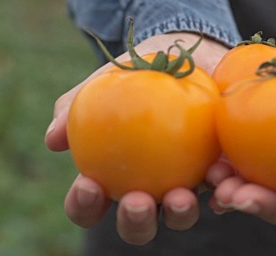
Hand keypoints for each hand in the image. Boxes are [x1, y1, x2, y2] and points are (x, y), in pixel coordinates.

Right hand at [45, 32, 227, 244]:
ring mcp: (185, 183)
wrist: (184, 51)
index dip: (84, 205)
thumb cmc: (135, 70)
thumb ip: (76, 106)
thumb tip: (53, 139)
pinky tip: (220, 178)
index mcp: (112, 175)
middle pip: (137, 224)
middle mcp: (148, 188)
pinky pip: (222, 190)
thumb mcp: (105, 79)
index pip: (89, 204)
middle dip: (136, 223)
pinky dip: (222, 191)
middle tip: (138, 201)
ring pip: (180, 216)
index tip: (89, 183)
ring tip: (181, 195)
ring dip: (180, 214)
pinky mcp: (219, 172)